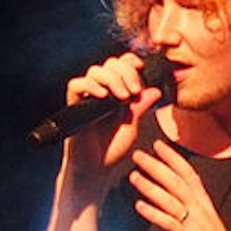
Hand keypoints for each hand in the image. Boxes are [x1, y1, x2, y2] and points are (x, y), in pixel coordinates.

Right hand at [61, 52, 162, 182]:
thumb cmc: (113, 148)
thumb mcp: (133, 125)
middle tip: (134, 91)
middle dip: (125, 72)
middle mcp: (101, 90)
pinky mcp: (73, 105)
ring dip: (112, 79)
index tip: (142, 68)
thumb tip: (156, 89)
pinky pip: (76, 85)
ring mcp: (86, 97)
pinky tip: (103, 96)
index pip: (121, 65)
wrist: (96, 168)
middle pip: (110, 64)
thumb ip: (141, 106)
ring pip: (95, 71)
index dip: (130, 61)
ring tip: (122, 97)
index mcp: (116, 91)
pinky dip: (90, 85)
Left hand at [129, 139, 230, 230]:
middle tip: (138, 155)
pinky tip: (139, 206)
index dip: (173, 157)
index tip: (158, 144)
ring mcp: (193, 221)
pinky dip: (153, 213)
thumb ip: (189, 200)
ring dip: (150, 186)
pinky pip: (168, 222)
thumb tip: (171, 187)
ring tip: (134, 176)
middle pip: (176, 181)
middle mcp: (199, 207)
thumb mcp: (204, 215)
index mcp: (203, 200)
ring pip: (170, 199)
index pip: (187, 172)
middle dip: (156, 166)